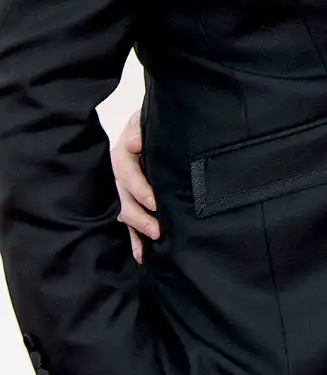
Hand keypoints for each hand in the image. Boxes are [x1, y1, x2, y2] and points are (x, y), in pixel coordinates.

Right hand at [113, 110, 157, 263]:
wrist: (146, 125)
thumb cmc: (147, 122)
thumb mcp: (142, 119)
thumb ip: (139, 129)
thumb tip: (134, 144)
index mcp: (122, 155)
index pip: (128, 174)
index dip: (140, 189)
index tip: (155, 202)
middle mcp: (120, 175)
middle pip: (125, 200)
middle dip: (140, 217)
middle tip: (158, 230)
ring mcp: (124, 189)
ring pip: (126, 214)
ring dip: (136, 232)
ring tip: (147, 252)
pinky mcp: (132, 199)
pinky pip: (130, 220)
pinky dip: (134, 239)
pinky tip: (142, 255)